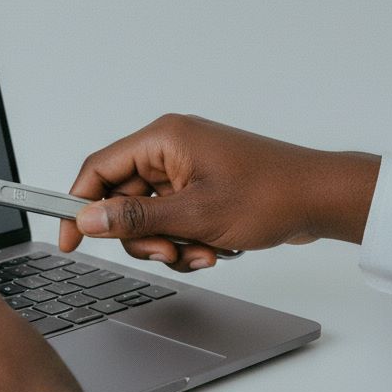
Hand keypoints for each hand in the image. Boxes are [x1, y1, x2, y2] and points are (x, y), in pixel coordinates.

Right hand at [59, 114, 379, 272]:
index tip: (70, 239)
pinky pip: (169, 219)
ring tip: (199, 251)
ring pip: (145, 216)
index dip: (78, 205)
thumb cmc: (271, 194)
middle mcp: (169, 149)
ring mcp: (184, 169)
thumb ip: (134, 218)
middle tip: (167, 251)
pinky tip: (210, 248)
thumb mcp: (194, 215)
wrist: (321, 199)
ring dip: (165, 243)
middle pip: (121, 200)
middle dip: (141, 235)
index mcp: (162, 139)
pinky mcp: (198, 188)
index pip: (98, 170)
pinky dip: (183, 241)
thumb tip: (89, 219)